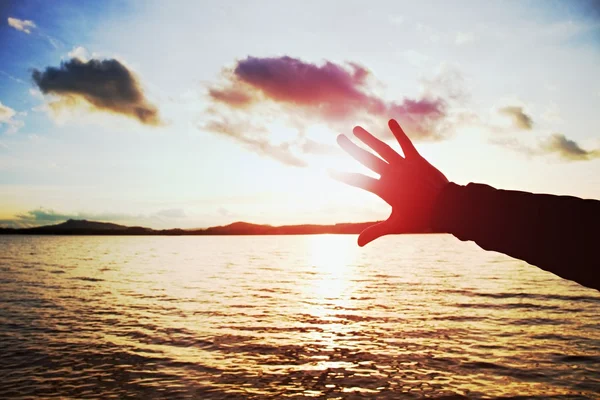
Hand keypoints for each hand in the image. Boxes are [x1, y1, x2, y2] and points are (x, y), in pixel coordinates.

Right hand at [335, 119, 448, 245]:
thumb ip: (375, 232)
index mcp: (384, 189)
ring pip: (382, 149)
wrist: (446, 208)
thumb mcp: (396, 225)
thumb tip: (357, 244)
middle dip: (351, 149)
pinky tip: (391, 121)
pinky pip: (406, 144)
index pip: (358, 181)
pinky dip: (398, 133)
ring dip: (369, 139)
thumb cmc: (421, 218)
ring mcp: (404, 165)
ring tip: (356, 129)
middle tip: (338, 138)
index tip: (329, 171)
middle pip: (367, 159)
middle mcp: (391, 174)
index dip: (343, 175)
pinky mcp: (417, 160)